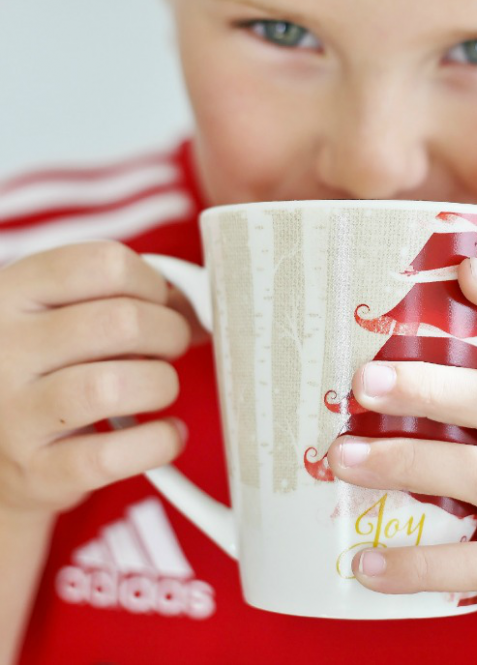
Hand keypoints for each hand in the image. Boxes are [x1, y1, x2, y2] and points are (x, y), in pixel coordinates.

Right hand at [0, 242, 194, 519]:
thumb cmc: (45, 363)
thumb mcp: (59, 312)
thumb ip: (122, 294)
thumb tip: (198, 304)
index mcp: (12, 293)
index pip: (104, 265)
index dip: (150, 281)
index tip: (157, 300)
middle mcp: (5, 350)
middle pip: (121, 322)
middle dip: (168, 332)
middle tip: (168, 346)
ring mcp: (15, 414)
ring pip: (114, 386)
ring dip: (160, 383)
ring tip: (159, 386)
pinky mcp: (37, 471)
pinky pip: (114, 455)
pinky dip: (158, 442)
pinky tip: (165, 433)